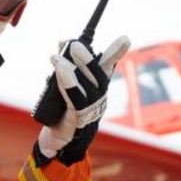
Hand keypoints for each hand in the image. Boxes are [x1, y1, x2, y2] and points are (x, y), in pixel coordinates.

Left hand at [36, 36, 129, 165]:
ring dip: (73, 69)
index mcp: (97, 89)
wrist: (56, 142)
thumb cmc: (61, 113)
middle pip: (99, 76)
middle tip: (76, 43)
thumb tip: (62, 42)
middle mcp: (98, 99)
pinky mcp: (79, 119)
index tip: (125, 38)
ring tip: (58, 57)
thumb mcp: (61, 86)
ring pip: (87, 86)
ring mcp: (91, 110)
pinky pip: (75, 99)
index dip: (116, 53)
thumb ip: (64, 65)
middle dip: (89, 58)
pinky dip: (67, 83)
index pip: (107, 68)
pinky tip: (60, 71)